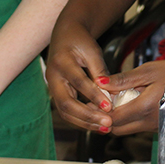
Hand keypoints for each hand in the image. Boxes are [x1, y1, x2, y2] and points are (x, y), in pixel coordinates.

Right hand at [46, 17, 114, 132]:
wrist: (65, 35)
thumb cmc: (80, 41)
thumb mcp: (93, 51)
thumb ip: (100, 71)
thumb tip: (112, 94)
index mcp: (61, 62)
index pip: (78, 82)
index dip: (94, 95)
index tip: (109, 107)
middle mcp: (53, 77)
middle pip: (66, 103)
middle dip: (87, 116)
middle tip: (107, 123)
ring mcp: (52, 88)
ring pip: (65, 112)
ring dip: (85, 122)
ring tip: (105, 127)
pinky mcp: (57, 95)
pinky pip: (67, 111)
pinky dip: (82, 120)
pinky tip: (98, 124)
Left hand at [102, 59, 164, 135]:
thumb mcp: (147, 71)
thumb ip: (122, 80)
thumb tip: (100, 82)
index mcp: (144, 107)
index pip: (112, 119)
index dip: (99, 112)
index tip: (96, 100)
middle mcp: (149, 122)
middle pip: (116, 129)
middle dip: (106, 118)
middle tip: (104, 101)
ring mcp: (154, 126)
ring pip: (127, 129)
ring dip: (118, 118)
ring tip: (119, 99)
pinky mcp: (159, 126)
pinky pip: (138, 127)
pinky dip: (130, 118)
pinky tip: (133, 102)